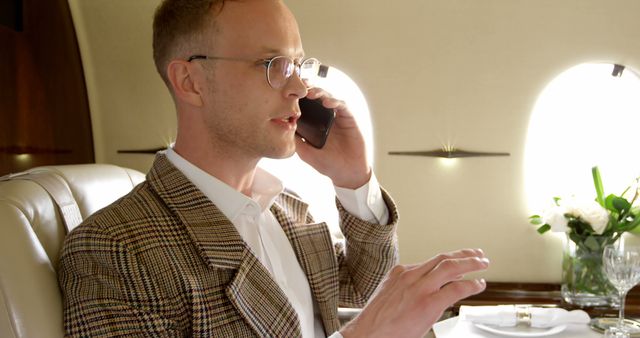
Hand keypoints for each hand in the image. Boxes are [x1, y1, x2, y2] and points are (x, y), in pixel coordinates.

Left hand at [295, 88, 369, 188]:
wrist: (348, 173)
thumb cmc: (329, 164)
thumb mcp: (306, 153)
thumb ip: (296, 141)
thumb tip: (282, 128)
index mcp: (314, 124)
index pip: (305, 106)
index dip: (297, 97)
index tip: (288, 92)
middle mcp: (325, 117)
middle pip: (316, 97)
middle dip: (308, 89)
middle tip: (299, 86)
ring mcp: (337, 117)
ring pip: (328, 97)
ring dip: (320, 93)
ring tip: (311, 93)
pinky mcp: (348, 119)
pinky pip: (342, 106)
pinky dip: (335, 101)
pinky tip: (327, 103)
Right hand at [340, 249, 489, 337]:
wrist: (367, 333)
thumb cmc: (377, 322)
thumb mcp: (390, 297)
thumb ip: (408, 290)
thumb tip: (426, 293)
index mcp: (399, 273)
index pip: (430, 262)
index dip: (449, 260)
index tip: (459, 260)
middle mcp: (410, 276)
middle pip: (442, 258)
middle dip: (463, 255)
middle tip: (477, 254)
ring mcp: (419, 288)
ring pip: (451, 267)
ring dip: (471, 263)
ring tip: (483, 264)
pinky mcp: (428, 303)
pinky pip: (455, 289)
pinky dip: (471, 285)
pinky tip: (478, 285)